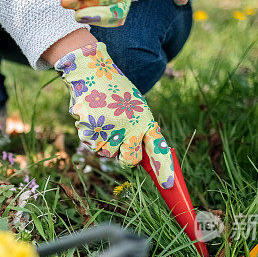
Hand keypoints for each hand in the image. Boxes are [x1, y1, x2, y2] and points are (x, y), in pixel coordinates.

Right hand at [55, 42, 174, 186]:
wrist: (93, 71)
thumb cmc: (118, 93)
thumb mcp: (136, 108)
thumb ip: (141, 131)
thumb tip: (142, 159)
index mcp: (144, 120)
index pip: (158, 149)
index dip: (164, 169)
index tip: (168, 185)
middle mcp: (129, 126)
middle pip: (129, 161)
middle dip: (126, 156)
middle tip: (122, 141)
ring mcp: (108, 129)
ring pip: (107, 154)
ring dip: (106, 143)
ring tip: (104, 120)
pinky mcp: (89, 130)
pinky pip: (92, 145)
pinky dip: (91, 135)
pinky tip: (93, 118)